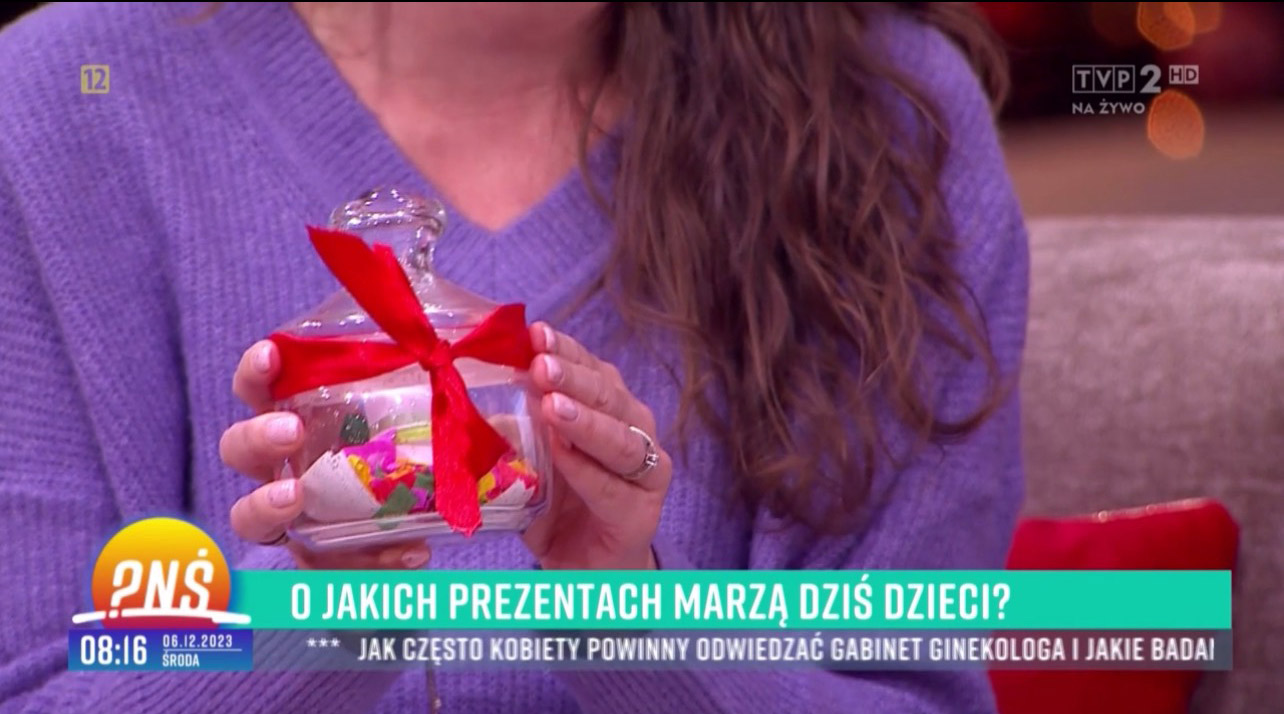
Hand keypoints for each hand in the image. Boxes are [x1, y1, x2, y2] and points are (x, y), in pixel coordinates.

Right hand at [219, 341, 431, 569]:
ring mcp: (293, 517)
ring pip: (250, 515)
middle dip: (256, 436)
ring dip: (266, 503)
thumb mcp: (425, 418)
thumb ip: (440, 392)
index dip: (256, 372)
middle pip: (238, 447)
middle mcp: (283, 465)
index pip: (260, 389)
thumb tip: (477, 369)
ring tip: (295, 496)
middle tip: (291, 431)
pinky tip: (412, 552)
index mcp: (300, 417)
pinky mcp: (320, 562)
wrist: (427, 520)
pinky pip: (326, 568)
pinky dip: (369, 561)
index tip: (270, 356)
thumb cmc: (410, 454)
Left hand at [522, 323, 672, 569]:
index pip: (591, 369)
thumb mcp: (528, 463)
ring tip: (553, 405)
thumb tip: (468, 404)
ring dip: (585, 420)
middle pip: (609, 395)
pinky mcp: (642, 511)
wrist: (588, 569)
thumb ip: (511, 434)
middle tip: (540, 364)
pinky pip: (614, 487)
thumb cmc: (560, 507)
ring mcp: (646, 471)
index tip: (535, 332)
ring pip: (621, 438)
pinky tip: (565, 456)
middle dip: (573, 377)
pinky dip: (588, 471)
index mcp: (609, 408)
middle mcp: (635, 430)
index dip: (566, 349)